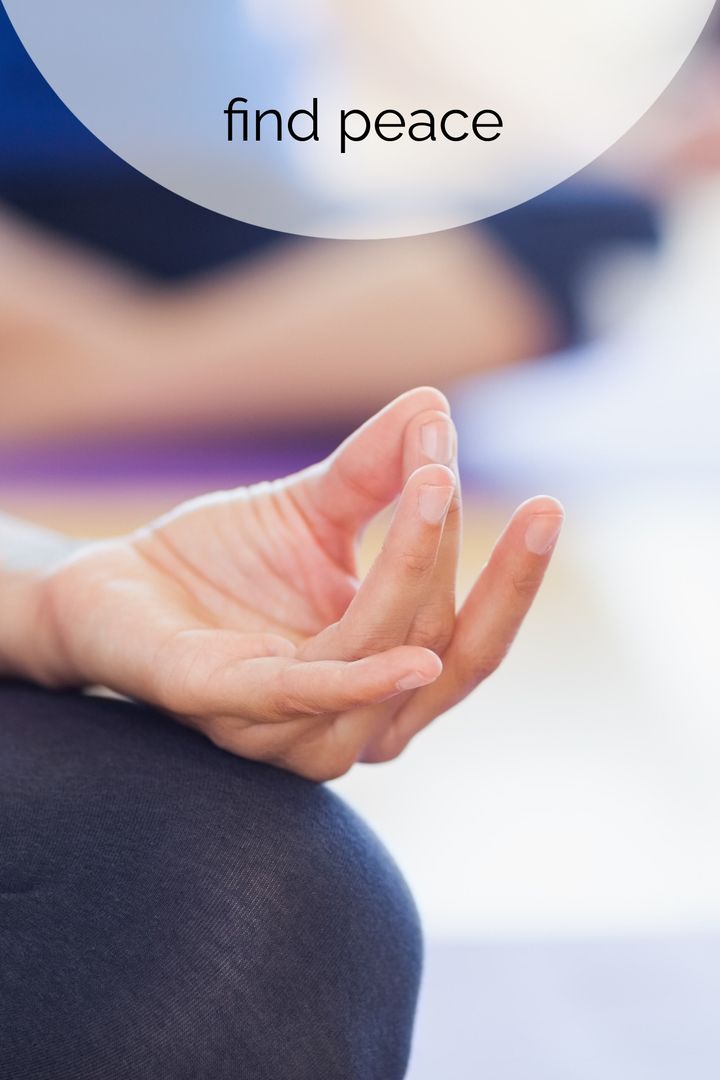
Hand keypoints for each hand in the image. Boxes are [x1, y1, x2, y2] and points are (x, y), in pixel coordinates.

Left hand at [26, 388, 562, 779]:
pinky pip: (299, 699)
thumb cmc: (221, 564)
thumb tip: (438, 405)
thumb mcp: (312, 510)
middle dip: (473, 574)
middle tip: (495, 489)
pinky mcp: (223, 708)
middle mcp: (348, 718)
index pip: (466, 641)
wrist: (113, 588)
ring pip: (379, 665)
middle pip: (439, 657)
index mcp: (378, 677)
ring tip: (431, 489)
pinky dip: (357, 678)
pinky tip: (412, 655)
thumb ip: (377, 471)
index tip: (548, 507)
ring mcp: (287, 726)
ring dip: (414, 582)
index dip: (513, 584)